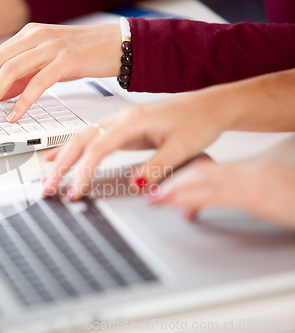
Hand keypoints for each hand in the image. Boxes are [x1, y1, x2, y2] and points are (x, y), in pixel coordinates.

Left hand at [0, 23, 120, 121]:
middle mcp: (36, 36)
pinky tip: (15, 115)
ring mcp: (51, 46)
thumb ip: (24, 76)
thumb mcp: (48, 63)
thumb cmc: (85, 54)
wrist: (118, 45)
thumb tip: (0, 95)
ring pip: (12, 70)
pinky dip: (23, 100)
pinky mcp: (66, 59)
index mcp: (28, 35)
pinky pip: (38, 81)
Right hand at [42, 87, 236, 199]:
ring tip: (48, 177)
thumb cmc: (198, 121)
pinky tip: (59, 156)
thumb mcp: (181, 148)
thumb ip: (155, 168)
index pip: (98, 148)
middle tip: (48, 187)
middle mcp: (120, 118)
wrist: (209, 106)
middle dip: (62, 165)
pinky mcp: (121, 127)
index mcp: (132, 121)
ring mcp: (118, 121)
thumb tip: (134, 185)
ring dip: (63, 158)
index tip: (75, 190)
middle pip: (81, 141)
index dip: (83, 171)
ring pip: (81, 138)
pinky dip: (72, 149)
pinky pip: (90, 137)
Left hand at [151, 159, 294, 229]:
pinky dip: (193, 198)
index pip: (212, 171)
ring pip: (205, 181)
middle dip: (175, 183)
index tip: (169, 186)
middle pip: (203, 173)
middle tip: (154, 192)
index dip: (187, 178)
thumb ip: (251, 194)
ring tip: (157, 198)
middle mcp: (250, 172)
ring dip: (176, 190)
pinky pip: (218, 195)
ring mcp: (253, 182)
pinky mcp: (257, 195)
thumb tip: (234, 200)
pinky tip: (178, 205)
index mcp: (254, 171)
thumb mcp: (274, 194)